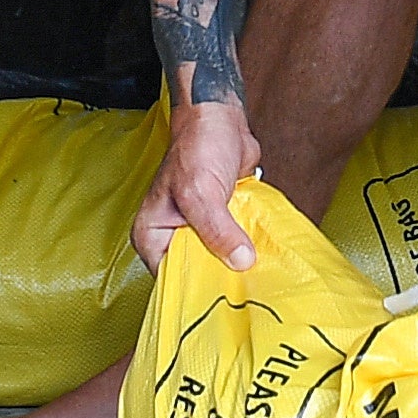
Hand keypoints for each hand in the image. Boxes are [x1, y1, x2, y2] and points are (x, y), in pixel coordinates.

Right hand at [134, 96, 261, 276]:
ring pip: (218, 257)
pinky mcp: (221, 220)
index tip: (225, 300)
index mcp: (152, 235)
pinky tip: (265, 256)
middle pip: (197, 271)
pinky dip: (248, 246)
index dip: (196, 288)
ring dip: (238, 262)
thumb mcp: (201, 192)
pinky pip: (234, 242)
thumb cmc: (197, 146)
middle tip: (248, 292)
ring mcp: (197, 229)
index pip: (170, 278)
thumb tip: (240, 261)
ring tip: (260, 279)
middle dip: (221, 276)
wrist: (219, 117)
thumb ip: (217, 230)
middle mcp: (171, 236)